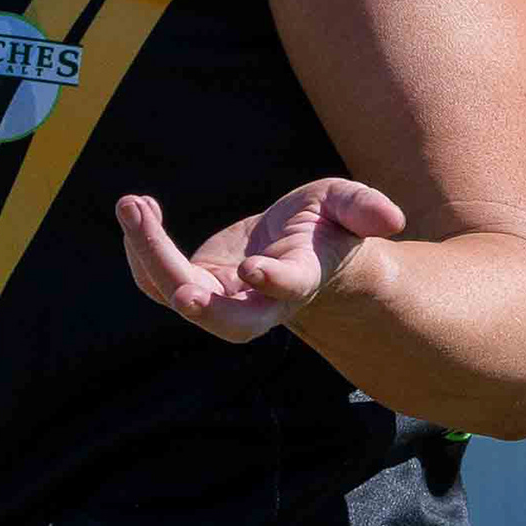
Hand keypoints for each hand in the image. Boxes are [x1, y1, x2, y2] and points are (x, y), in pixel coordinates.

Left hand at [115, 178, 405, 344]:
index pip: (287, 289)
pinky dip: (140, 248)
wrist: (301, 252)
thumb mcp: (348, 206)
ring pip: (179, 295)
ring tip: (132, 205)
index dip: (272, 282)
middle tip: (176, 286)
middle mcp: (259, 301)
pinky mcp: (197, 285)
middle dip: (200, 306)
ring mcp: (223, 297)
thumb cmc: (328, 229)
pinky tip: (136, 209)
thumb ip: (365, 208)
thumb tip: (392, 218)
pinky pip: (156, 279)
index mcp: (301, 280)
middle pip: (228, 320)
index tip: (253, 268)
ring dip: (149, 255)